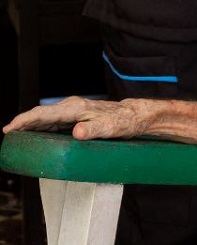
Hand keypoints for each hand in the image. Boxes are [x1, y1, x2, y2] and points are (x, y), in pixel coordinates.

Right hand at [3, 96, 145, 141]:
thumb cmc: (123, 122)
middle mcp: (72, 107)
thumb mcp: (111, 128)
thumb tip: (77, 132)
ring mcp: (73, 111)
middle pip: (40, 114)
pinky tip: (34, 135)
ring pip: (44, 118)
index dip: (24, 121)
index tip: (9, 129)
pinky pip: (52, 121)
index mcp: (75, 108)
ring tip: (14, 137)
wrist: (134, 116)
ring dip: (29, 126)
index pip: (43, 114)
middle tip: (6, 136)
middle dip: (21, 123)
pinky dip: (40, 127)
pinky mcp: (76, 117)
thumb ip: (94, 129)